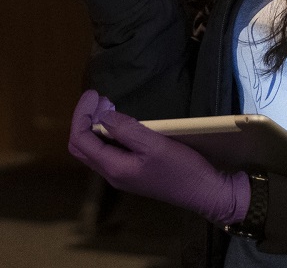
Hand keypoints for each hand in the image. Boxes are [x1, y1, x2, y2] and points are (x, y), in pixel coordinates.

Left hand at [68, 89, 247, 226]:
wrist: (207, 193)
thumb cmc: (182, 169)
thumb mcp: (154, 144)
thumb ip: (125, 129)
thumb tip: (102, 116)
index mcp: (113, 168)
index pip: (80, 140)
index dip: (81, 114)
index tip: (95, 94)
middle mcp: (112, 174)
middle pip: (81, 146)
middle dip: (84, 119)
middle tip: (99, 99)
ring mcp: (123, 175)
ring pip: (94, 149)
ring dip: (95, 125)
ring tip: (107, 105)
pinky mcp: (133, 172)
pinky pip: (109, 151)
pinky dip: (107, 133)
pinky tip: (120, 122)